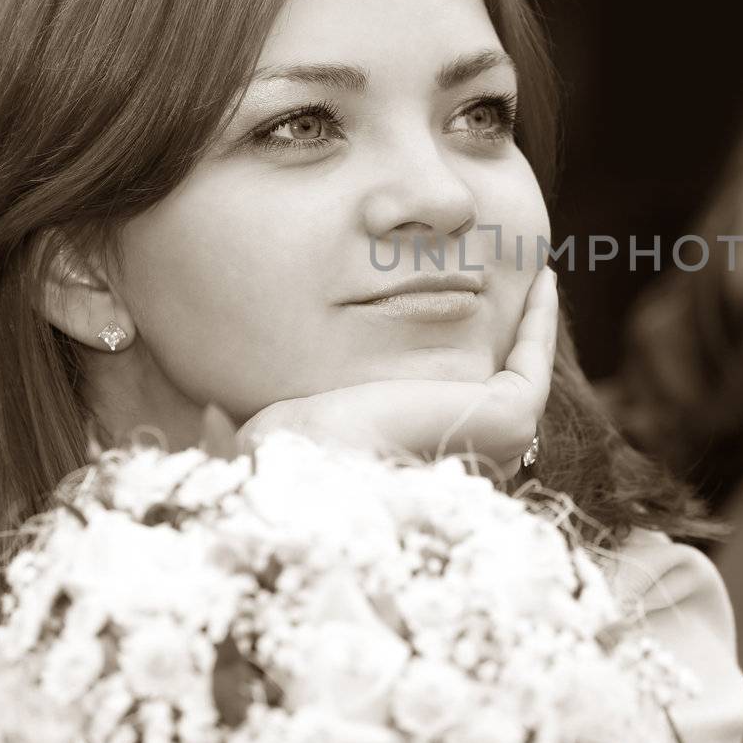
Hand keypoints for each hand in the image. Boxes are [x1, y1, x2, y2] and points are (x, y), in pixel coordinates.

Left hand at [226, 266, 558, 476]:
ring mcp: (494, 441)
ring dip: (527, 322)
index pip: (449, 407)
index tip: (453, 306)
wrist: (313, 472)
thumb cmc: (283, 460)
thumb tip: (203, 413)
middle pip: (490, 384)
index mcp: (419, 466)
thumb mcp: (271, 426)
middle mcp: (466, 459)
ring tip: (528, 270)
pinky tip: (538, 279)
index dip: (455, 356)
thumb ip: (238, 424)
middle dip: (499, 334)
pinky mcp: (509, 416)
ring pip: (518, 370)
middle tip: (502, 278)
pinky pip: (534, 360)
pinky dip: (539, 321)